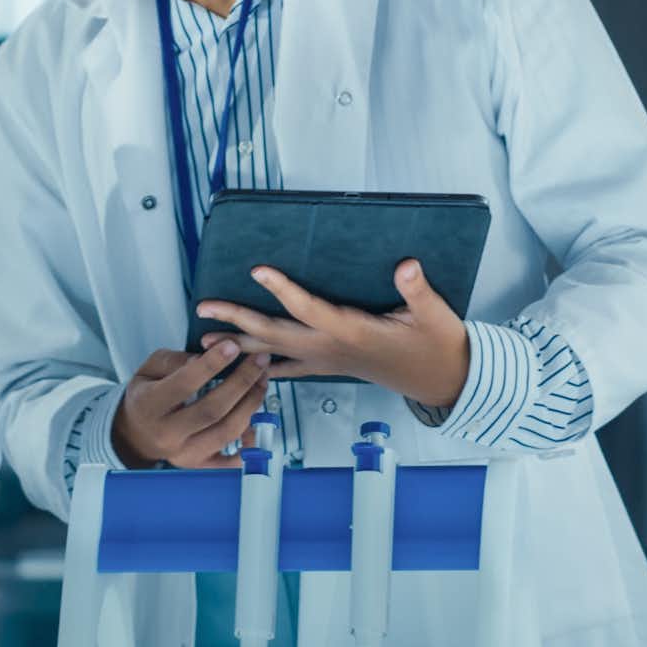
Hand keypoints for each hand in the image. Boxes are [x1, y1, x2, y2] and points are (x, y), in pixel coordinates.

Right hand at [111, 342, 271, 468]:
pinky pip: (232, 461)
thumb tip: (205, 357)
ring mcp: (185, 454)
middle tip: (260, 360)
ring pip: (227, 432)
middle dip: (242, 382)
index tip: (233, 346)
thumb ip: (175, 360)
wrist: (136, 436)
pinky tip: (258, 421)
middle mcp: (167, 434)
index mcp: (149, 406)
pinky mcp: (200, 465)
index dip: (212, 364)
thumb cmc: (146, 397)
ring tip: (262, 381)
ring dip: (251, 404)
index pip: (184, 384)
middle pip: (213, 410)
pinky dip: (251, 444)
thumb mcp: (149, 370)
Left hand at [195, 260, 469, 410]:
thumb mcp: (434, 315)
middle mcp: (331, 348)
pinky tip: (242, 365)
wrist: (443, 381)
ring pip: (274, 353)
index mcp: (352, 331)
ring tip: (204, 339)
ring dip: (238, 345)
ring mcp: (328, 360)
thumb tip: (407, 265)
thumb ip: (417, 290)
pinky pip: (288, 368)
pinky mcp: (331, 366)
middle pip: (274, 334)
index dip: (282, 289)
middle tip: (204, 308)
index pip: (308, 308)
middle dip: (237, 320)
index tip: (256, 270)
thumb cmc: (437, 346)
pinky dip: (262, 366)